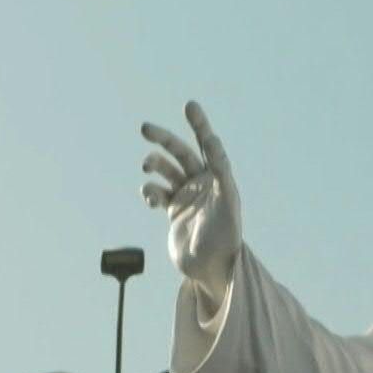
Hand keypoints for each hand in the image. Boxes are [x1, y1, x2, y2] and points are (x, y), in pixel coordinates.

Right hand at [140, 101, 241, 293]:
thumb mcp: (228, 202)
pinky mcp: (173, 210)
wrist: (211, 267)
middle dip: (163, 139)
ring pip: (165, 170)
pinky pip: (156, 192)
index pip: (208, 144)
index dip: (199, 124)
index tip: (190, 105)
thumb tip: (213, 142)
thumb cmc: (226, 236)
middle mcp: (202, 182)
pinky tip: (150, 197)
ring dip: (154, 164)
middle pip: (180, 152)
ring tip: (146, 166)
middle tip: (145, 128)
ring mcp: (186, 195)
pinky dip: (149, 190)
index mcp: (218, 176)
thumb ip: (221, 172)